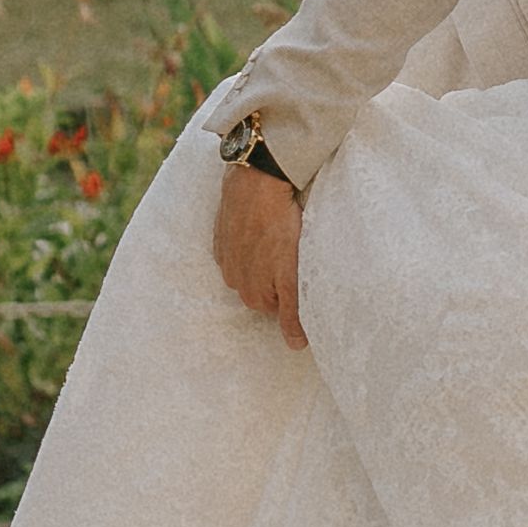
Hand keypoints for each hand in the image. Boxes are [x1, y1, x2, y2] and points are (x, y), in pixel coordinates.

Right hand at [211, 154, 307, 349]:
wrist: (256, 181)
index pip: (279, 309)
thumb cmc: (279, 225)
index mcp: (251, 294)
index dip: (296, 292)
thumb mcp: (292, 274)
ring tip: (283, 238)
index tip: (306, 275)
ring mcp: (224, 256)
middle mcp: (232, 280)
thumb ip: (293, 312)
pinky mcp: (221, 234)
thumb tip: (296, 345)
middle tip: (297, 256)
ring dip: (266, 258)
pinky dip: (253, 241)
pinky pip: (240, 247)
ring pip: (252, 267)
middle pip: (265, 289)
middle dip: (280, 277)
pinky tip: (265, 228)